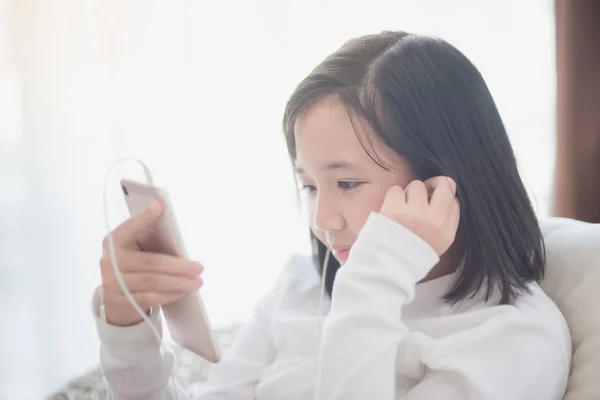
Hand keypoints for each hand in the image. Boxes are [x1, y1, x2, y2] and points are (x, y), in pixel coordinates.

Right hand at [99, 202, 203, 325]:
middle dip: (178, 266)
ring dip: (179, 282)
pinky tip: (184, 291)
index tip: (159, 206)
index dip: (143, 219)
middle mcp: (110, 261)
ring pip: (153, 282)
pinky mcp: (121, 302)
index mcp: (114, 241)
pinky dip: (171, 294)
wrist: (116, 300)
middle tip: (199, 267)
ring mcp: (113, 283)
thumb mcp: (135, 249)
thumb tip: (174, 229)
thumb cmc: (133, 267)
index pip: (130, 229)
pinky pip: (151, 298)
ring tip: (197, 281)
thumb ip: (148, 239)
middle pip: (150, 262)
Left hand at [379, 176, 459, 255]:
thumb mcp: (437, 246)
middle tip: (424, 191)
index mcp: (447, 232)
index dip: (443, 197)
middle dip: (434, 183)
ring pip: (417, 185)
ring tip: (402, 207)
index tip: (433, 201)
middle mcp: (435, 221)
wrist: (386, 268)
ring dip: (409, 193)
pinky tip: (391, 208)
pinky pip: (397, 190)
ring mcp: (415, 213)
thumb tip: (439, 199)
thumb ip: (443, 224)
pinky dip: (393, 197)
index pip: (454, 202)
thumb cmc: (410, 256)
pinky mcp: (395, 209)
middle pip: (444, 185)